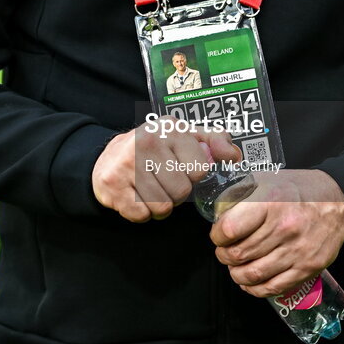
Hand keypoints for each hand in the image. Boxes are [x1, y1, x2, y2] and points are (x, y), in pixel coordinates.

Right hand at [92, 123, 240, 222]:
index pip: (200, 169)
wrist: (108, 159)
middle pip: (182, 191)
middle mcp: (147, 141)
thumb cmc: (154, 149)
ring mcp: (127, 163)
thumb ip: (213, 141)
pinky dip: (142, 213)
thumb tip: (234, 156)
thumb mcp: (184, 136)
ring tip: (150, 188)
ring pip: (163, 206)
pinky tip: (136, 195)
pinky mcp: (113, 185)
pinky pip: (142, 215)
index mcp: (170, 127)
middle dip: (176, 193)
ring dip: (160, 205)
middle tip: (163, 180)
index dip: (193, 175)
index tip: (180, 167)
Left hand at [210, 169, 343, 297]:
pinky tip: (249, 282)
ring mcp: (297, 251)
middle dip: (224, 256)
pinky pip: (274, 287)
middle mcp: (284, 228)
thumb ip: (243, 193)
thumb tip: (219, 211)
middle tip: (224, 252)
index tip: (217, 235)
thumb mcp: (269, 179)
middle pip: (240, 254)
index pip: (231, 229)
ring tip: (234, 267)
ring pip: (253, 274)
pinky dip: (255, 289)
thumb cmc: (301, 188)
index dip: (218, 236)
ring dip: (237, 274)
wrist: (339, 201)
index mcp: (271, 202)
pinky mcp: (307, 268)